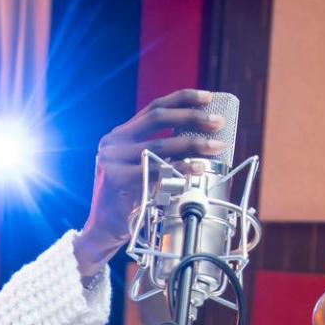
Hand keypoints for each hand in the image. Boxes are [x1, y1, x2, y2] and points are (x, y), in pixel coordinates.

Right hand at [74, 90, 227, 277]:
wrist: (106, 227)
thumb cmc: (131, 197)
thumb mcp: (141, 165)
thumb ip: (160, 150)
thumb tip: (202, 136)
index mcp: (120, 134)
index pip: (154, 108)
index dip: (183, 99)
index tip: (208, 97)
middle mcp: (113, 142)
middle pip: (158, 119)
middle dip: (192, 118)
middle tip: (217, 123)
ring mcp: (112, 160)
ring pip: (159, 145)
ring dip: (193, 144)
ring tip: (215, 147)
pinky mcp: (116, 179)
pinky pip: (156, 170)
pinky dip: (181, 168)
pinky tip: (198, 168)